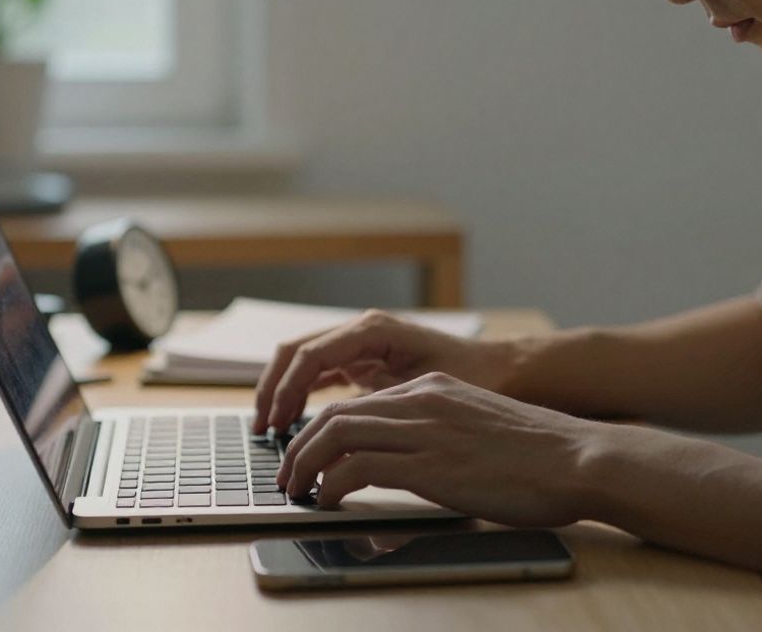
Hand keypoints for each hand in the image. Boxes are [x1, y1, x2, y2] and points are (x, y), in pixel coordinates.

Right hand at [252, 309, 516, 433]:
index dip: (286, 389)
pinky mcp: (361, 360)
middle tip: (262, 428)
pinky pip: (318, 372)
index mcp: (374, 330)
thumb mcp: (427, 388)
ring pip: (302, 361)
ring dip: (281, 392)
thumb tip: (341, 423)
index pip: (311, 354)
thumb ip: (382, 399)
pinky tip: (292, 423)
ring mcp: (359, 344)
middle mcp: (361, 331)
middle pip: (296, 352)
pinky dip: (299, 394)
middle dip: (272, 388)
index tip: (276, 423)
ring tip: (269, 429)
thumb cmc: (472, 377)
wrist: (499, 371)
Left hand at [277, 372, 611, 527]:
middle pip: (337, 413)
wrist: (577, 458)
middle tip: (288, 475)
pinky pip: (358, 467)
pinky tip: (328, 501)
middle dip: (300, 445)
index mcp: (435, 388)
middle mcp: (424, 400)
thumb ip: (443, 435)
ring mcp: (426, 429)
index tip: (307, 453)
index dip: (322, 429)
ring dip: (304, 463)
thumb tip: (414, 465)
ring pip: (336, 433)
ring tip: (296, 489)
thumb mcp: (481, 428)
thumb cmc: (541, 456)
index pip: (359, 402)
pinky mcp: (430, 463)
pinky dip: (332, 483)